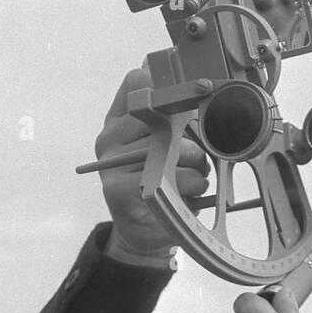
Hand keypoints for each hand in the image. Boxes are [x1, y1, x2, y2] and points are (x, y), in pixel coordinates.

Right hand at [95, 66, 210, 256]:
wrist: (145, 230)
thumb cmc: (163, 182)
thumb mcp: (169, 144)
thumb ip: (176, 116)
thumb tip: (201, 84)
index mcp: (119, 118)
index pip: (138, 81)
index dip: (169, 84)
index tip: (196, 94)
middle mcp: (110, 136)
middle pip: (164, 115)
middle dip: (194, 136)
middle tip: (198, 156)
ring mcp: (110, 162)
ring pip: (173, 147)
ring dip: (197, 165)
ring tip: (194, 179)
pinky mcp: (117, 190)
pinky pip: (169, 178)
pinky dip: (190, 187)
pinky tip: (187, 196)